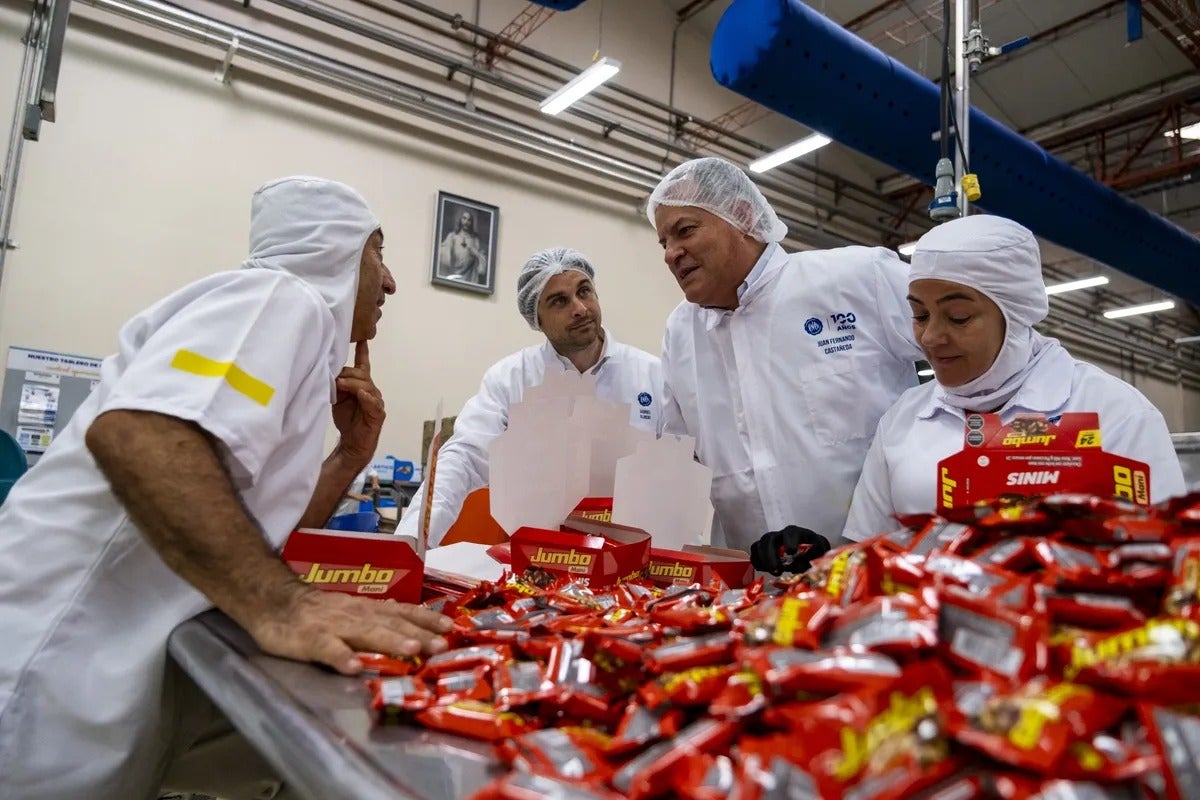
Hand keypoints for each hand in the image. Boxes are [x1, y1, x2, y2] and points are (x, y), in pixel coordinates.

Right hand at [246, 587, 451, 674]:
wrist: (273, 602)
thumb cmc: (317, 612)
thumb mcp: (352, 612)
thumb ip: (377, 618)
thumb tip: (409, 622)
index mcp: (367, 610)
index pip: (402, 612)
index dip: (426, 619)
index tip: (451, 627)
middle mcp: (356, 615)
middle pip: (391, 623)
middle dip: (418, 634)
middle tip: (442, 646)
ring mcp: (333, 626)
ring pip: (365, 633)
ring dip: (390, 641)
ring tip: (411, 650)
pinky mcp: (310, 639)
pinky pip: (327, 649)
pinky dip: (341, 657)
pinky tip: (354, 668)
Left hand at [333, 341, 384, 464]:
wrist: (352, 443)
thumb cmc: (346, 420)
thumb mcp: (338, 398)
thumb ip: (336, 385)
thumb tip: (329, 371)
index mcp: (362, 385)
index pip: (363, 365)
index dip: (363, 352)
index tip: (363, 339)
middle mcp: (371, 391)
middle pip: (362, 375)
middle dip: (348, 373)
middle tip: (334, 376)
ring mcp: (376, 402)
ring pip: (366, 386)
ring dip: (353, 384)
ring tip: (341, 384)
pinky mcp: (378, 414)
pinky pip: (373, 403)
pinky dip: (367, 397)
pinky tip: (362, 394)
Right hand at [749, 525, 831, 575]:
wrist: (810, 550)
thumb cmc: (814, 550)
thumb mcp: (820, 550)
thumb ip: (814, 554)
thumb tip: (801, 561)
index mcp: (795, 532)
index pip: (790, 533)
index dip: (789, 541)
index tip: (791, 552)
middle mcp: (780, 534)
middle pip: (769, 539)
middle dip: (770, 555)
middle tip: (777, 569)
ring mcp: (770, 541)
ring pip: (759, 545)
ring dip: (764, 560)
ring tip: (774, 572)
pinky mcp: (764, 548)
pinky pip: (754, 552)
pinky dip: (757, 562)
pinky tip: (765, 570)